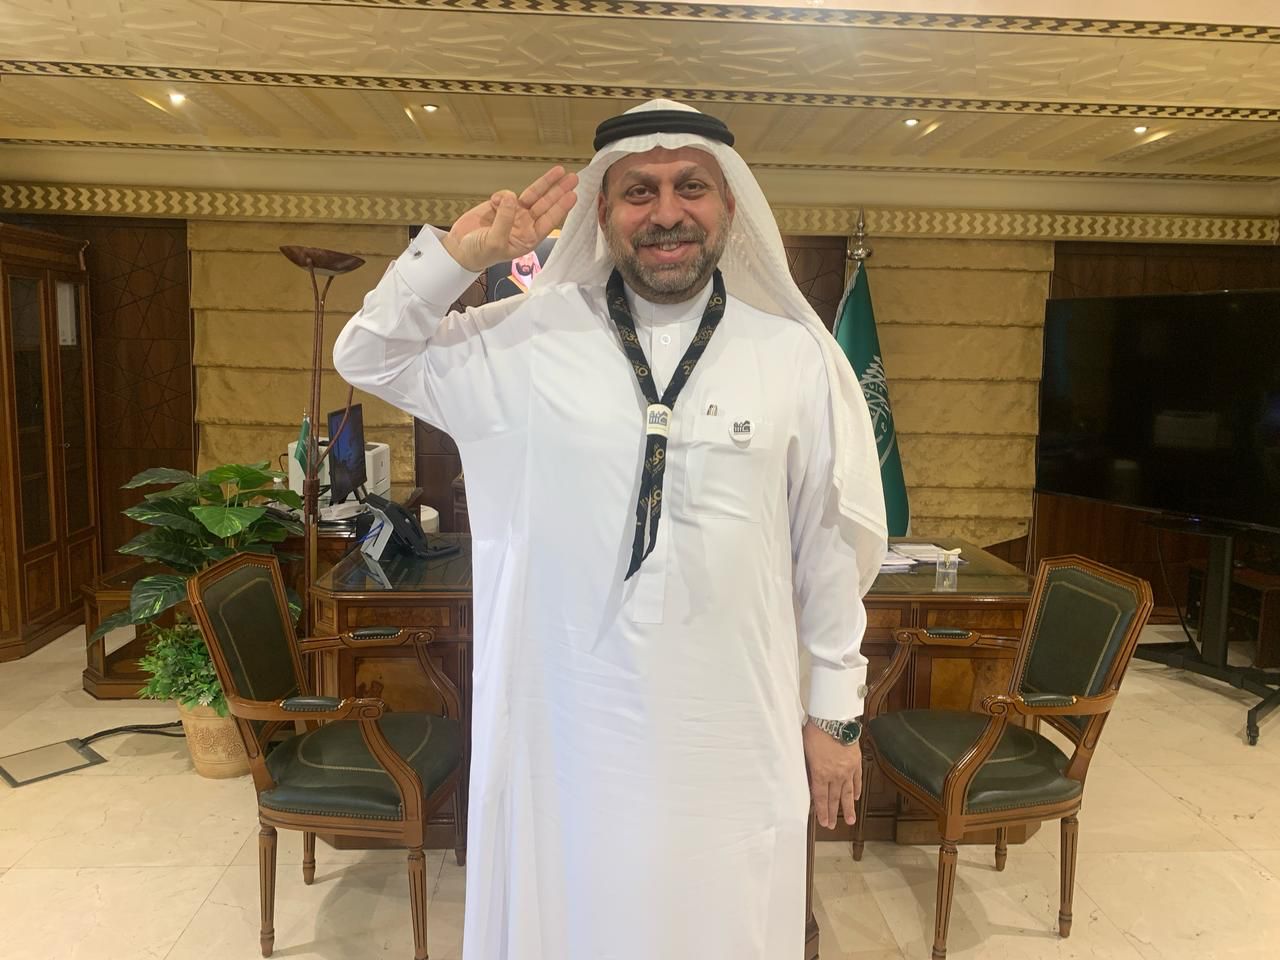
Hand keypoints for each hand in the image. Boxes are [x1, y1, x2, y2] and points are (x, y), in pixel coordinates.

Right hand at [442, 165, 578, 271]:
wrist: (458, 248)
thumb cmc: (479, 253)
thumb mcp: (494, 242)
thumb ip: (504, 220)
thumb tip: (512, 198)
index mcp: (528, 238)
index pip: (548, 221)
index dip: (560, 207)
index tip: (572, 196)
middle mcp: (524, 225)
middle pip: (546, 205)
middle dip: (559, 191)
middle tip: (572, 178)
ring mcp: (513, 214)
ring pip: (533, 196)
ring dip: (545, 183)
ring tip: (559, 170)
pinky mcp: (500, 206)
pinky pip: (507, 195)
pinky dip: (503, 195)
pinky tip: (494, 201)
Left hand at [803, 720, 863, 829]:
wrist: (834, 719)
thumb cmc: (815, 731)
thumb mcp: (803, 749)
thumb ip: (806, 766)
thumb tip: (806, 778)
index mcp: (820, 773)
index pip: (820, 797)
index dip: (821, 811)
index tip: (823, 822)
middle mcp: (835, 775)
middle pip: (834, 798)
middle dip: (832, 813)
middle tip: (832, 826)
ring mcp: (847, 769)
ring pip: (847, 792)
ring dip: (848, 807)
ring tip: (850, 820)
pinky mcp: (855, 761)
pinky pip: (857, 779)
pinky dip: (856, 789)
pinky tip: (856, 797)